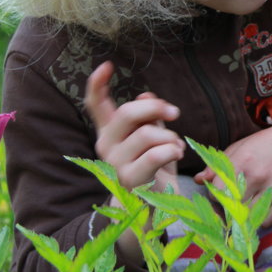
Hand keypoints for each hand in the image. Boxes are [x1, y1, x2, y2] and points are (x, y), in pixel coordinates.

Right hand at [85, 61, 183, 190]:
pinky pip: (155, 154)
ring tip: (177, 147)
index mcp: (110, 131)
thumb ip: (148, 117)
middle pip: (128, 113)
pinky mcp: (130, 179)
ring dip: (170, 137)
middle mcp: (106, 145)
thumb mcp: (153, 137)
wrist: (151, 206)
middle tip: (175, 113)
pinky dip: (172, 151)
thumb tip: (146, 94)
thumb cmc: (153, 167)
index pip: (95, 104)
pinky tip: (176, 154)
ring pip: (147, 134)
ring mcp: (115, 163)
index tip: (107, 65)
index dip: (97, 83)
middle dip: (156, 108)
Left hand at [194, 120, 271, 226]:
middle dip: (226, 209)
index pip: (216, 190)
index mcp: (241, 161)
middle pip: (230, 206)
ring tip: (242, 210)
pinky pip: (267, 220)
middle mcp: (256, 176)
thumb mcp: (239, 147)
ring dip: (243, 217)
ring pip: (248, 217)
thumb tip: (198, 180)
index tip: (218, 194)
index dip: (214, 195)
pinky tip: (259, 210)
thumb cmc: (266, 143)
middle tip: (228, 206)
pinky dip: (260, 220)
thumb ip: (217, 165)